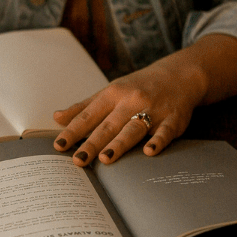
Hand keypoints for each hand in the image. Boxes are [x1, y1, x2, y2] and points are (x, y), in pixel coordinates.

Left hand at [52, 34, 236, 166]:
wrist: (179, 76)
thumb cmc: (138, 87)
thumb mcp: (110, 91)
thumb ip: (84, 107)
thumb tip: (57, 117)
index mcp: (112, 95)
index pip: (88, 115)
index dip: (73, 131)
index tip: (58, 146)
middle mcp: (131, 101)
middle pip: (108, 125)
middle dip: (92, 143)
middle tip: (78, 160)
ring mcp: (153, 110)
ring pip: (133, 128)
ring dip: (119, 144)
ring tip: (105, 159)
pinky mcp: (172, 120)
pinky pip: (165, 132)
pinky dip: (158, 141)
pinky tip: (149, 152)